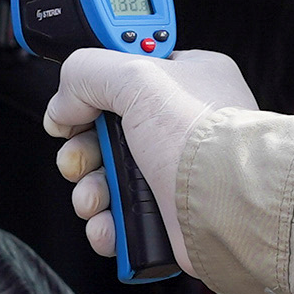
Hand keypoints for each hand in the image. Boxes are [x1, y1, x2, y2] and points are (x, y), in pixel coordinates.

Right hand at [43, 48, 258, 264]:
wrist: (231, 208)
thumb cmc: (203, 140)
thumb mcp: (137, 76)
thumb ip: (87, 73)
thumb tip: (62, 105)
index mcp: (187, 79)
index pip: (129, 70)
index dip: (95, 86)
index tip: (74, 99)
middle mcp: (182, 125)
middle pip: (109, 130)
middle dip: (83, 149)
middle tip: (79, 158)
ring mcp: (175, 172)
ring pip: (109, 177)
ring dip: (89, 190)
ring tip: (93, 198)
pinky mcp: (170, 214)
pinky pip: (122, 217)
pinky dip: (107, 223)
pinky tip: (106, 223)